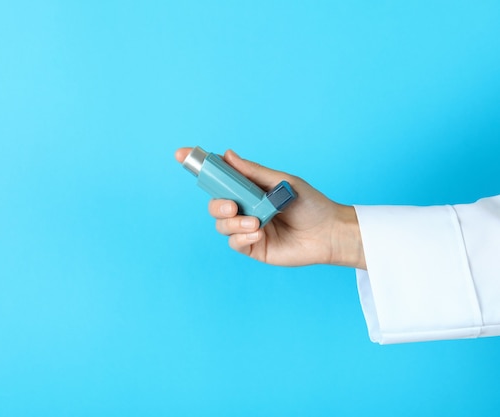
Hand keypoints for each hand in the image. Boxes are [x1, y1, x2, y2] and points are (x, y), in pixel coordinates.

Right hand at [175, 147, 365, 268]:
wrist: (328, 232)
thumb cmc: (310, 204)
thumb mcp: (281, 182)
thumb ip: (253, 172)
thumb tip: (228, 154)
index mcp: (249, 189)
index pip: (220, 177)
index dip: (201, 167)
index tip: (182, 154)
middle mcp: (245, 208)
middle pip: (214, 203)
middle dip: (216, 204)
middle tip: (232, 206)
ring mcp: (247, 228)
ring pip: (221, 224)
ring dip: (234, 223)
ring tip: (256, 223)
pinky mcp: (252, 247)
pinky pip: (234, 242)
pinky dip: (242, 236)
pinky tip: (259, 233)